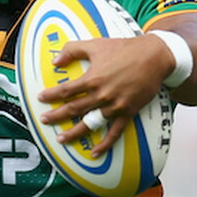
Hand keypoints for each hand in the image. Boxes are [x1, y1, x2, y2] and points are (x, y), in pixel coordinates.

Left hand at [37, 35, 172, 155]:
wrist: (154, 57)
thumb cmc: (124, 49)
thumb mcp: (95, 44)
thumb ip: (72, 50)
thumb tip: (55, 61)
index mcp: (92, 79)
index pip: (65, 91)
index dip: (51, 95)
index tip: (41, 98)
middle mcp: (101, 95)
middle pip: (73, 109)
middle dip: (56, 116)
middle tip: (44, 120)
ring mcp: (115, 106)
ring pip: (90, 123)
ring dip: (74, 133)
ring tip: (61, 139)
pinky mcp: (128, 112)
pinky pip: (115, 132)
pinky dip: (105, 143)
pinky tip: (95, 152)